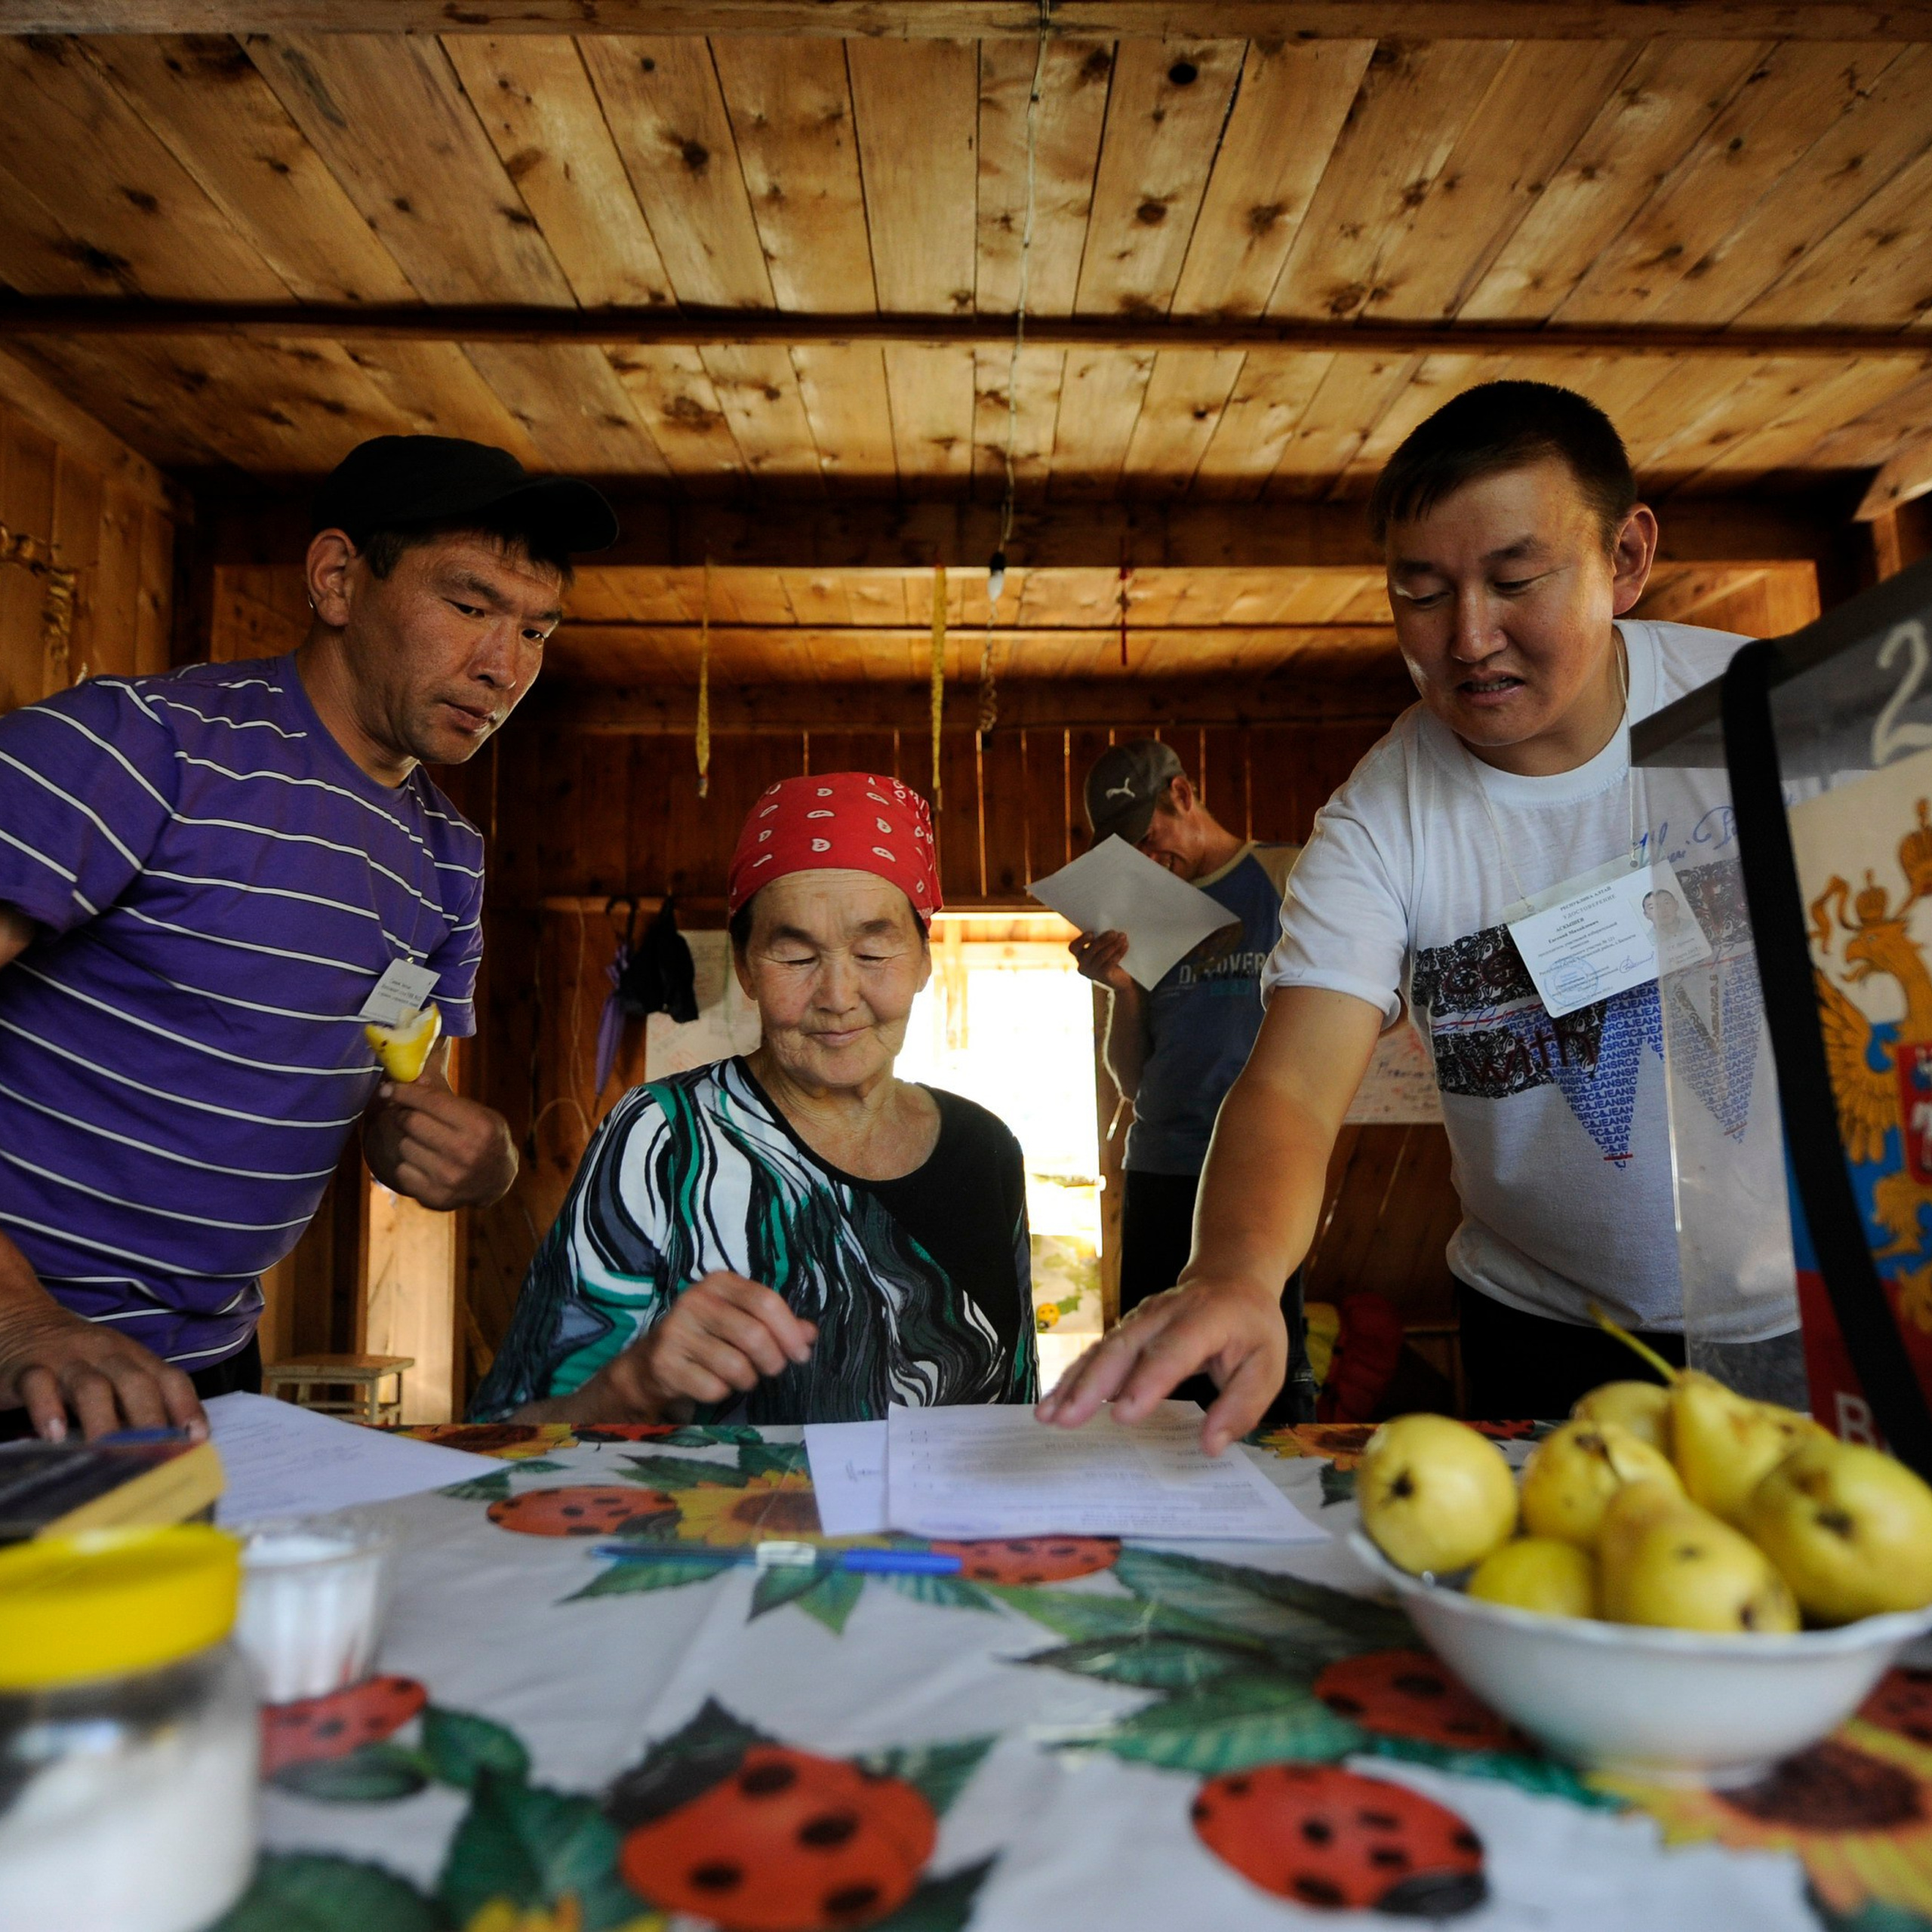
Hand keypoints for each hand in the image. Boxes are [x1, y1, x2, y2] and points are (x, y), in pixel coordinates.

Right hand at [0, 1300, 205, 1441]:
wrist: (23, 1319)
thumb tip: (166, 1446)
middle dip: (150, 1421)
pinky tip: (54, 1436)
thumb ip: (137, 1402)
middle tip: (156, 1457)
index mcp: (134, 1357)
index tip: (197, 1439)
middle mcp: (106, 1355)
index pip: (170, 1379)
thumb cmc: (79, 1357)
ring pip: (92, 1387)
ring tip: (109, 1453)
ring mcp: (68, 1361)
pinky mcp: (28, 1369)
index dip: (187, 1407)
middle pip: (136, 1384)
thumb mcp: (114, 1371)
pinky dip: (48, 1409)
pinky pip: (39, 1385)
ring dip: (104, 1422)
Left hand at [367, 1071, 517, 1209]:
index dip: (404, 1092)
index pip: (430, 1101)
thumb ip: (443, 1096)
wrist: (498, 1181)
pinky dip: (409, 1165)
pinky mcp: (436, 1197)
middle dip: (406, 1115)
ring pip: (404, 1146)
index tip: (389, 1088)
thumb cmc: (484, 1137)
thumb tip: (406, 1078)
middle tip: (411, 1115)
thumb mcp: (477, 1112)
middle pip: (411, 1122)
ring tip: (427, 1144)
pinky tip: (426, 1164)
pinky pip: (402, 1171)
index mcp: (480, 1126)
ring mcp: (450, 1178)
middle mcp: (466, 1153)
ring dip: (410, 1142)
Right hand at [527, 1273, 816, 1423]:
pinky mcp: (664, 1363)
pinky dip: (722, 1393)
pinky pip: (713, 1387)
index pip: (766, 1302)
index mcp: (719, 1282)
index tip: (801, 1354)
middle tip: (773, 1370)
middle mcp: (695, 1300)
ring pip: (736, 1365)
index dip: (789, 1331)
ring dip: (747, 1379)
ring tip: (742, 1377)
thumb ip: (777, 1324)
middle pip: (754, 1335)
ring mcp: (676, 1331)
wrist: (649, 1365)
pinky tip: (713, 1385)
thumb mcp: (740, 1322)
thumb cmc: (707, 1339)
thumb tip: (810, 1334)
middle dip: (772, 1361)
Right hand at [1035, 1275, 1285, 1455]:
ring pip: (1102, 1349)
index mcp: (1205, 1319)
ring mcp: (1139, 1318)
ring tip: (1048, 1416)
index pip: (1172, 1351)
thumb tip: (1210, 1445)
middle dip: (1092, 1385)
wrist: (1230, 1277)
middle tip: (1068, 1420)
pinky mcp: (1125, 1329)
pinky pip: (1095, 1353)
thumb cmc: (1251, 1327)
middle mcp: (1163, 1314)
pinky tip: (1052, 1403)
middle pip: (1123, 1347)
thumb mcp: (1268, 1366)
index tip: (1122, 1415)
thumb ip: (1241, 1405)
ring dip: (1073, 1382)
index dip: (1146, 1382)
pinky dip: (1072, 1377)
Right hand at [1070, 929, 1136, 996]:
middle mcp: (1082, 965)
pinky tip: (1125, 945)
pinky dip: (1119, 953)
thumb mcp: (1103, 946)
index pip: (1073, 948)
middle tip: (1114, 932)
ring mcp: (1092, 973)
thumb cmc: (1110, 956)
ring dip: (1113, 945)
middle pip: (1090, 951)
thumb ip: (1100, 938)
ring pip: (1102, 956)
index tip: (1091, 933)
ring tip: (1122, 937)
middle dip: (1103, 940)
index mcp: (1079, 955)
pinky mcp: (1103, 977)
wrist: (1121, 978)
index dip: (1081, 940)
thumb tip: (1108, 928)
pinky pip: (1110, 963)